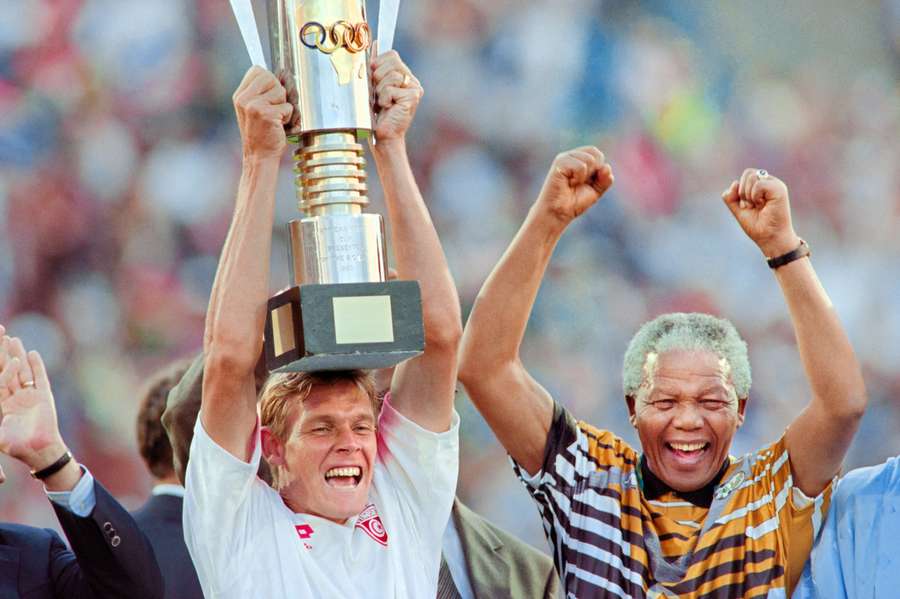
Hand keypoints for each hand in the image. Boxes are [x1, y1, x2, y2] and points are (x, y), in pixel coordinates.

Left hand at [0, 327, 66, 472]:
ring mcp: (30, 395)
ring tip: (12, 339)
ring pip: (22, 371)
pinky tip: (31, 353)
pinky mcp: (43, 396)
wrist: (38, 451)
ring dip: (17, 355)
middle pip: (8, 371)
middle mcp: (16, 397)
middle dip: (2, 355)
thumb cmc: (17, 447)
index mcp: (4, 405)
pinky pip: (39, 377)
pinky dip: (36, 365)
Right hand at [233, 66, 292, 159]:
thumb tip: (282, 74)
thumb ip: (262, 92)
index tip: (270, 97)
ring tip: (276, 119)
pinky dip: (289, 118)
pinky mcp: (265, 114)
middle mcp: (243, 98)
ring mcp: (253, 106)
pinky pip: (288, 107)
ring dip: (284, 106)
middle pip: (270, 77)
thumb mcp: (255, 110)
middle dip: (278, 93)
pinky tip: (279, 127)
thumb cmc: (262, 134)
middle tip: (274, 110)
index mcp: (240, 95)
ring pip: (281, 91)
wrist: (259, 157)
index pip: (257, 70)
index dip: (269, 81)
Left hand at [370, 49, 422, 143]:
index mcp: (404, 75)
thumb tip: (375, 44)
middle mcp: (412, 80)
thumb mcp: (374, 86)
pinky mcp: (413, 96)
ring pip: (390, 75)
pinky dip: (384, 99)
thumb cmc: (378, 114)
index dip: (377, 63)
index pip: (391, 54)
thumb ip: (376, 66)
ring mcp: (415, 88)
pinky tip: (388, 108)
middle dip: (377, 77)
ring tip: (383, 103)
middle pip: (390, 61)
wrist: (385, 136)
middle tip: (379, 94)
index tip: (374, 78)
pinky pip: (390, 88)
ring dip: (380, 90)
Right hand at [536, 147, 613, 224]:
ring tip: (573, 183)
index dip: (599, 168)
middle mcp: (571, 156)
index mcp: (578, 159)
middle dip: (594, 171)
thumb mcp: (596, 191)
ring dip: (586, 176)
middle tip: (581, 183)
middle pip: (595, 153)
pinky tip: (569, 183)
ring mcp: (564, 158)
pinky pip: (581, 167)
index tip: (589, 182)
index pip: (596, 153)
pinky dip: (579, 178)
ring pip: (590, 159)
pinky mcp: (559, 163)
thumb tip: (607, 167)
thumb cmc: (574, 202)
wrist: (559, 213)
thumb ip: (605, 180)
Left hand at [722, 169, 799, 256]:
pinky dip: (755, 196)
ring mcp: (775, 185)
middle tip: (752, 206)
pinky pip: (759, 184)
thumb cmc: (757, 226)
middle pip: (748, 173)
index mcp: (761, 185)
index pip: (746, 175)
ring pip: (752, 177)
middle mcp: (769, 182)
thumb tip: (734, 183)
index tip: (748, 206)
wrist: (769, 238)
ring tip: (758, 206)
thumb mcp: (738, 210)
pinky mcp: (780, 189)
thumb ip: (731, 197)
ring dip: (748, 195)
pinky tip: (763, 205)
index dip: (740, 191)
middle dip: (743, 192)